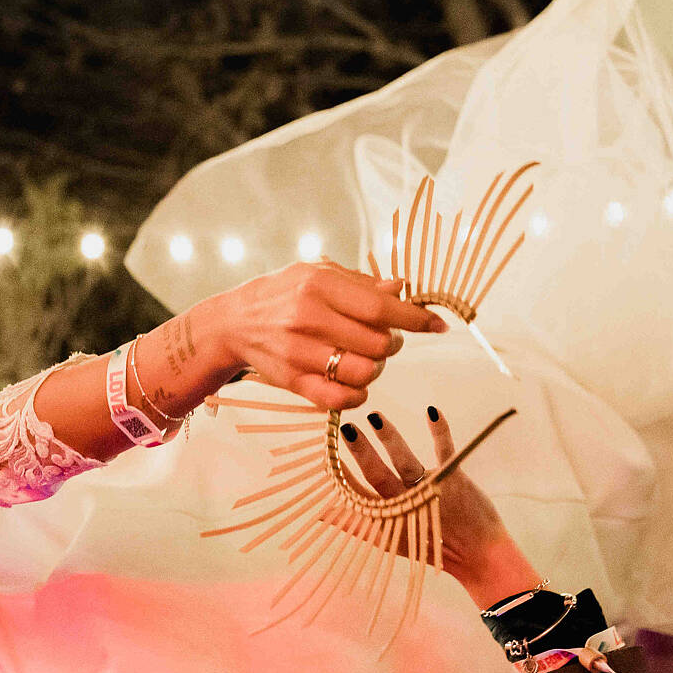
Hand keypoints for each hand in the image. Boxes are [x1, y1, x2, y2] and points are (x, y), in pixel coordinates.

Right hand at [203, 262, 447, 411]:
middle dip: (393, 344)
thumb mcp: (316, 274)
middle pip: (378, 344)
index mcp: (318, 286)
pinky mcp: (293, 381)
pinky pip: (340, 399)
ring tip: (368, 359)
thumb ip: (359, 283)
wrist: (233, 323)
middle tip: (386, 339)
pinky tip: (355, 382)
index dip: (416, 318)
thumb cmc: (281, 294)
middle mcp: (308, 319)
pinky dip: (358, 394)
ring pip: (364, 372)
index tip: (438, 325)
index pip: (380, 307)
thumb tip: (400, 288)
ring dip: (377, 369)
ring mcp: (299, 353)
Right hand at [337, 408, 540, 609]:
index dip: (342, 476)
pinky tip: (432, 411)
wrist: (477, 554)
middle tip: (345, 430)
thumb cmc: (427, 544)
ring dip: (390, 438)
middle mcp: (406, 504)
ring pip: (406, 462)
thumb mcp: (387, 539)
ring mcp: (430, 491)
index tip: (326, 455)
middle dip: (362, 453)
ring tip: (375, 417)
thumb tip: (320, 513)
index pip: (359, 494)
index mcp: (388, 517)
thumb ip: (353, 524)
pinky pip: (446, 451)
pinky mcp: (455, 480)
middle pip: (379, 476)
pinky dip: (440, 431)